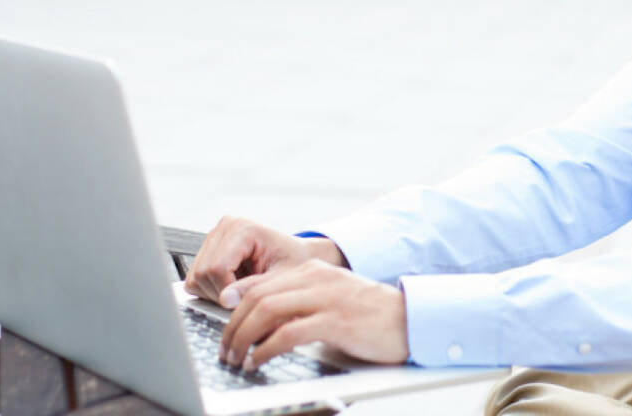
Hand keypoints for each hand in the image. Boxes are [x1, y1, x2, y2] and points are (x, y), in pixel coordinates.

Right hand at [184, 216, 345, 305]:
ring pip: (195, 278)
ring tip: (241, 291)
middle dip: (221, 295)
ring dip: (215, 294)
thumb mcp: (280, 279)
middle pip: (202, 273)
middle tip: (245, 298)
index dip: (228, 293)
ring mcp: (214, 237)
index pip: (216, 268)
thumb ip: (253, 288)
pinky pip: (195, 279)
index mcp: (243, 228)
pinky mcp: (208, 249)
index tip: (245, 303)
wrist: (296, 256)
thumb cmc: (293, 263)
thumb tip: (225, 300)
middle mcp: (224, 227)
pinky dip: (210, 290)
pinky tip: (232, 287)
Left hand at [218, 259, 408, 370]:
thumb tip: (261, 319)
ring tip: (236, 358)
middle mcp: (316, 279)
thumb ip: (300, 301)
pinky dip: (266, 349)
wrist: (409, 320)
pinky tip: (258, 361)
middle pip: (257, 296)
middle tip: (225, 349)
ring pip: (267, 311)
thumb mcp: (330, 299)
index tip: (221, 323)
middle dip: (233, 325)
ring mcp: (326, 299)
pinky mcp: (335, 322)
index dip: (234, 303)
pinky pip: (289, 333)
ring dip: (243, 337)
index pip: (260, 282)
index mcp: (312, 271)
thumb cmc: (369, 315)